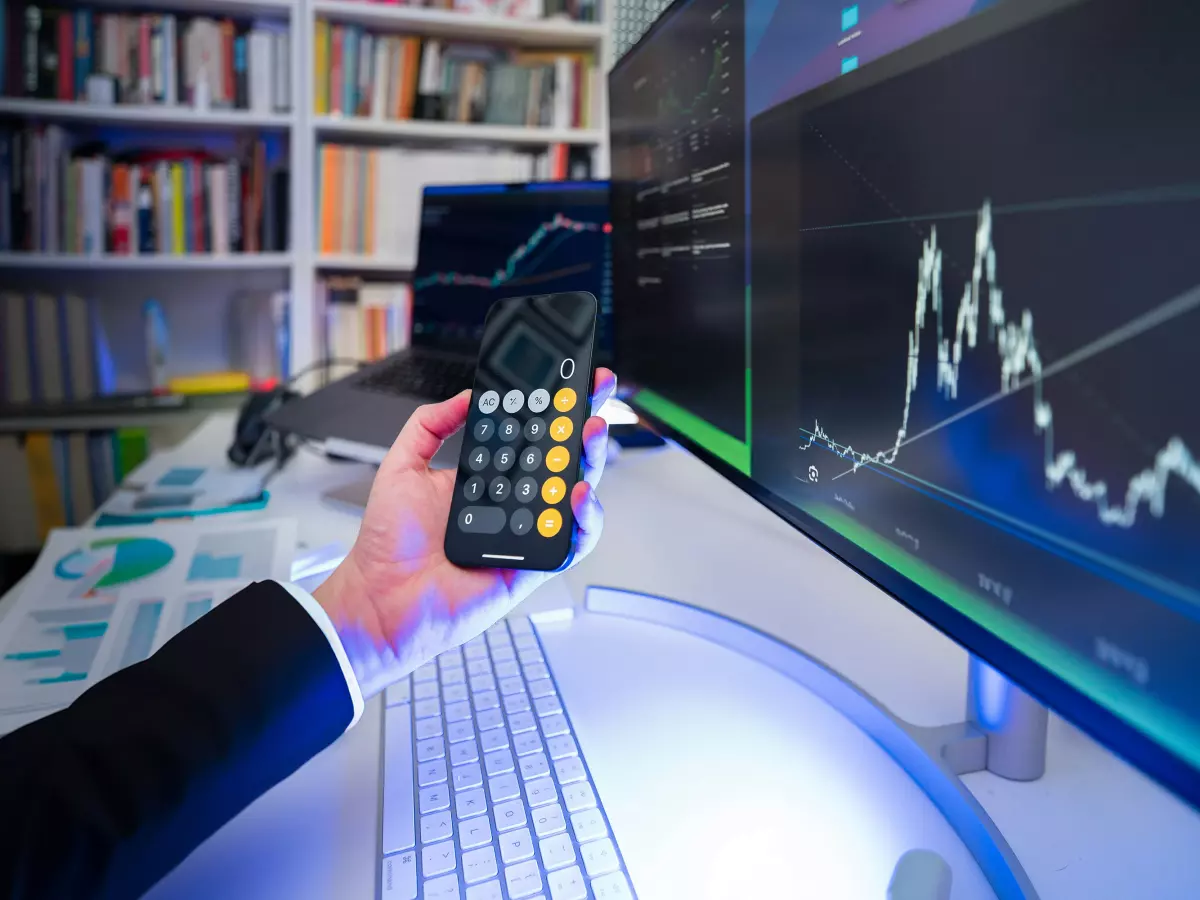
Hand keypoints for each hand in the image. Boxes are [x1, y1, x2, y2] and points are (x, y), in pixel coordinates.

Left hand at [314, 369, 616, 698]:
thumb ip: (430, 424)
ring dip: (592, 460)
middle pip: (564, 458)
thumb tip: (467, 396)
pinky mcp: (535, 564)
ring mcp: (528, 532)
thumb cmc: (390, 543)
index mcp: (489, 477)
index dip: (555, 408)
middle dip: (586, 422)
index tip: (571, 377)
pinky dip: (585, 519)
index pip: (531, 436)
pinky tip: (578, 495)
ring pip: (578, 493)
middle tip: (594, 394)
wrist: (381, 596)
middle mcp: (514, 502)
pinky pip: (573, 542)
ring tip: (591, 434)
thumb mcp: (403, 465)